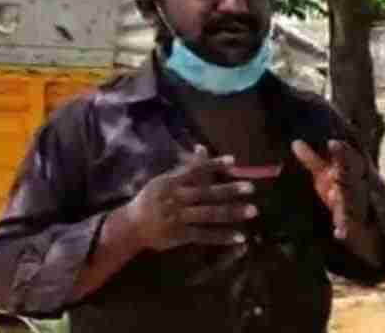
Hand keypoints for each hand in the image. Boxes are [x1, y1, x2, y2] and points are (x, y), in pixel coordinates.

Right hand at [124, 145, 258, 251]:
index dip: (214, 165)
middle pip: (207, 193)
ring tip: (252, 210)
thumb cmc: (151, 199)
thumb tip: (202, 148)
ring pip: (209, 214)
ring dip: (232, 212)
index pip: (195, 171)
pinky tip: (240, 237)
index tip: (233, 161)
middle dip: (229, 190)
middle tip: (251, 188)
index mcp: (172, 182)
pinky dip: (222, 236)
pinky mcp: (180, 235)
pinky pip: (205, 235)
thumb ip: (185, 167)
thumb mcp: (165, 179)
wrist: (131, 226)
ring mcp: (178, 217)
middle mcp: (176, 198)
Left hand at [292, 140, 368, 239]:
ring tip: (334, 193)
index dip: (341, 151)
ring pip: (351, 200)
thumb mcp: (326, 176)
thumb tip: (295, 141)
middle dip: (345, 169)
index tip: (332, 142)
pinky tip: (339, 234)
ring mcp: (356, 206)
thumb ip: (312, 160)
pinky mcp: (354, 225)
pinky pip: (350, 227)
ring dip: (344, 197)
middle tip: (336, 165)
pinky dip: (344, 230)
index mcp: (350, 172)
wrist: (369, 224)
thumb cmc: (342, 192)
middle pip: (350, 177)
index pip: (348, 158)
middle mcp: (355, 187)